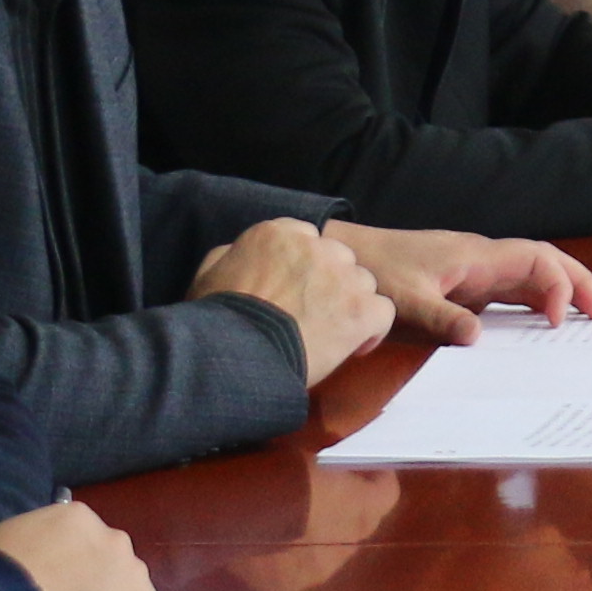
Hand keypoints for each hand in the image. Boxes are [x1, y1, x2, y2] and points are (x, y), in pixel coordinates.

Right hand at [189, 212, 397, 382]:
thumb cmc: (218, 319)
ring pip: (363, 283)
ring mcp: (343, 276)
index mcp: (277, 233)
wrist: (236, 357)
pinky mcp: (361, 308)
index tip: (297, 291)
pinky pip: (382, 311)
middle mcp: (316, 246)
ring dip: (351, 305)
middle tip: (313, 315)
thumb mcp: (209, 274)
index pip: (307, 240)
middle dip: (331, 284)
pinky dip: (372, 330)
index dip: (305, 268)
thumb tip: (243, 254)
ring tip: (330, 333)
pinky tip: (353, 346)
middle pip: (339, 259)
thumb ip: (234, 254)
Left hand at [333, 221, 591, 345]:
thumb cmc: (377, 270)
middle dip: (578, 281)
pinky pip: (512, 289)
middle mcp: (483, 259)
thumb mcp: (406, 300)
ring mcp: (476, 270)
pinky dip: (535, 302)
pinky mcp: (467, 283)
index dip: (558, 285)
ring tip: (586, 318)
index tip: (558, 320)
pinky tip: (543, 323)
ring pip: (532, 274)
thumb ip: (442, 318)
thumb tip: (478, 338)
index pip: (535, 260)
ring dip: (561, 291)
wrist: (349, 256)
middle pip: (545, 261)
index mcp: (476, 257)